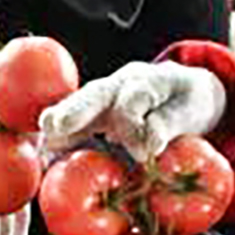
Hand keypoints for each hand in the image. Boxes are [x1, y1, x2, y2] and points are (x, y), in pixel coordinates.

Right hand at [39, 61, 226, 159]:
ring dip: (59, 123)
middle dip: (74, 110)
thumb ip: (169, 123)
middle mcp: (119, 84)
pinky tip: (47, 154)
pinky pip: (74, 123)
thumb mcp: (191, 109)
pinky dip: (60, 137)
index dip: (134, 126)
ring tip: (43, 144)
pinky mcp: (94, 115)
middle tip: (55, 127)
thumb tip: (148, 145)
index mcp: (147, 79)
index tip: (144, 155)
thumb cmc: (191, 101)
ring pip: (78, 107)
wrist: (185, 90)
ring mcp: (103, 98)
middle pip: (94, 94)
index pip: (133, 98)